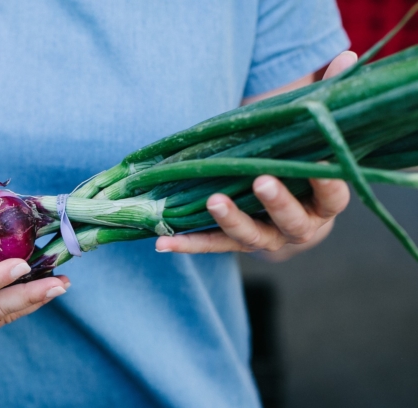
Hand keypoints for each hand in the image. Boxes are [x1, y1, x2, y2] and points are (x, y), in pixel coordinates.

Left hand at [155, 51, 357, 259]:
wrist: (287, 213)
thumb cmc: (304, 164)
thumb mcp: (317, 136)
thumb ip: (329, 101)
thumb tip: (346, 58)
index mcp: (325, 202)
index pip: (333, 195)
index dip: (327, 183)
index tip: (319, 164)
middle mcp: (299, 227)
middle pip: (291, 220)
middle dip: (277, 202)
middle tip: (261, 180)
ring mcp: (267, 238)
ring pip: (251, 236)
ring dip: (231, 220)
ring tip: (213, 202)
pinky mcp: (236, 244)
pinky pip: (212, 245)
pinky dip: (189, 244)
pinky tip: (164, 242)